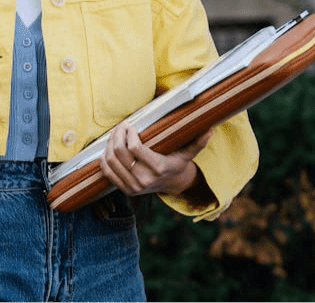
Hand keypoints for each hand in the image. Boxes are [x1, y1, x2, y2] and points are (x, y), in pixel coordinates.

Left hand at [97, 124, 212, 197]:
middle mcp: (144, 180)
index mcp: (158, 168)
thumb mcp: (187, 153)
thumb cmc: (176, 163)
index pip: (135, 148)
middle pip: (119, 152)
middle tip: (121, 126)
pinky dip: (103, 158)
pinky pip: (107, 172)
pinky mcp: (124, 190)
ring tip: (115, 134)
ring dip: (109, 143)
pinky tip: (109, 148)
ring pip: (111, 160)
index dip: (129, 133)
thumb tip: (210, 130)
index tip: (130, 125)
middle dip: (117, 135)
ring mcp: (133, 187)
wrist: (170, 185)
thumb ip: (197, 143)